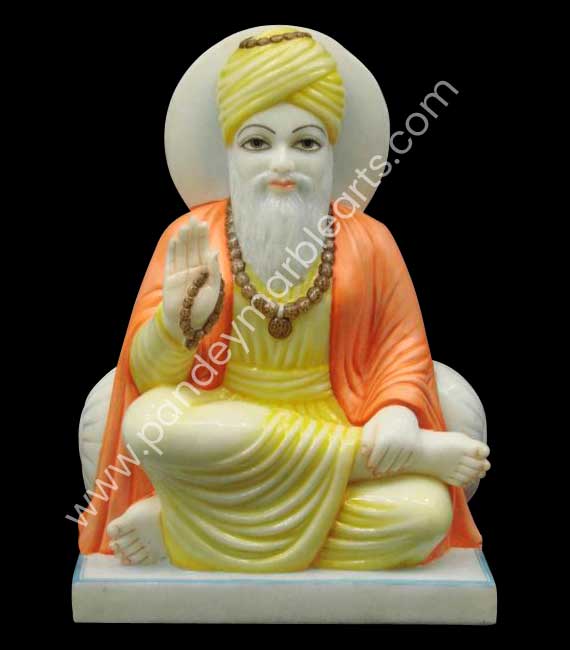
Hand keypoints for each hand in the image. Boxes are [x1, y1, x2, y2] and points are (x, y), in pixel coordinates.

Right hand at [162, 216, 221, 341]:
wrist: (187, 324)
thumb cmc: (203, 309)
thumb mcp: (214, 290)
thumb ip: (214, 270)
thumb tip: (214, 251)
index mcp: (206, 272)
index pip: (204, 251)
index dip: (203, 238)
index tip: (204, 224)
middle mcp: (193, 270)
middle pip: (193, 248)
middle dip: (194, 234)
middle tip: (194, 219)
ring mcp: (181, 273)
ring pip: (183, 252)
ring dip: (184, 239)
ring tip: (185, 225)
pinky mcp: (170, 278)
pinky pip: (172, 261)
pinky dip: (173, 250)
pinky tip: (176, 239)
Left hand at [360, 405, 419, 476]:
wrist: (402, 413)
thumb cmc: (382, 421)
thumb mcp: (371, 426)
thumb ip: (366, 439)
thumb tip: (363, 454)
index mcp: (386, 437)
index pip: (377, 456)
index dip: (373, 462)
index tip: (369, 466)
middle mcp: (398, 442)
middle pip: (387, 462)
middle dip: (380, 469)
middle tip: (375, 473)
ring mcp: (408, 446)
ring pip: (397, 464)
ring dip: (390, 470)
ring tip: (383, 472)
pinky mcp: (415, 448)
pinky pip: (407, 462)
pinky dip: (400, 466)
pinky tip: (393, 468)